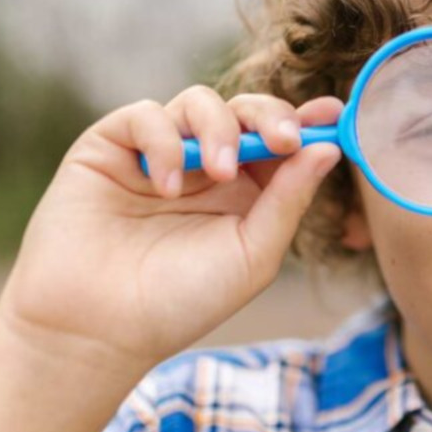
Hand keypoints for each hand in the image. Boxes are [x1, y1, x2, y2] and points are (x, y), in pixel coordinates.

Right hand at [0, 85, 343, 383]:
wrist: (98, 329)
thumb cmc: (180, 302)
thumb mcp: (252, 255)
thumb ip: (288, 200)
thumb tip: (329, 147)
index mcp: (245, 192)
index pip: (280, 141)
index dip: (308, 122)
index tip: (333, 116)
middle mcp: (204, 167)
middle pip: (245, 111)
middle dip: (270, 115)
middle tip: (284, 139)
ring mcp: (158, 153)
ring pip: (198, 102)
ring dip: (219, 130)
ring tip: (220, 174)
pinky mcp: (110, 147)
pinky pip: (145, 116)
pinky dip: (164, 142)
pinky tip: (165, 186)